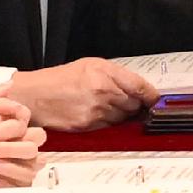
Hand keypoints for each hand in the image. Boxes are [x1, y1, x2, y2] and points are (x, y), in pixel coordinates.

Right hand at [1, 57, 154, 129]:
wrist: (35, 96)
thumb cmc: (61, 79)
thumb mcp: (90, 66)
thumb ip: (116, 75)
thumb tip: (139, 89)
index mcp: (104, 73)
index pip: (140, 86)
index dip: (152, 95)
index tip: (157, 100)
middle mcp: (103, 91)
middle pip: (134, 104)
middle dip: (136, 104)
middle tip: (131, 103)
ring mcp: (96, 110)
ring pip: (124, 117)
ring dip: (123, 114)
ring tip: (108, 107)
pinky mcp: (88, 125)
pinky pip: (109, 126)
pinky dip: (110, 122)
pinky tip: (99, 114)